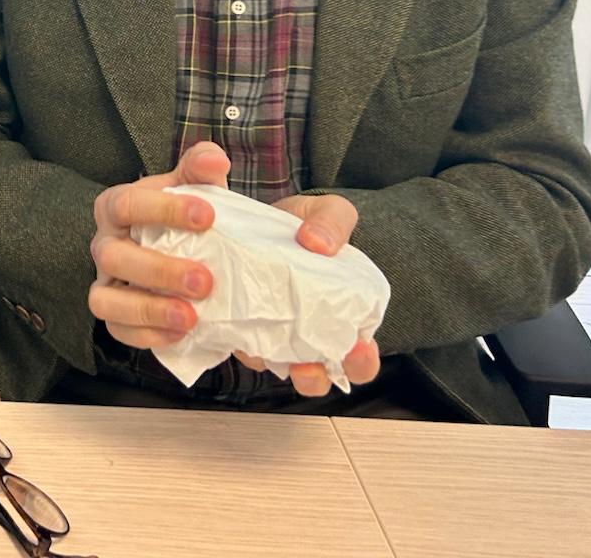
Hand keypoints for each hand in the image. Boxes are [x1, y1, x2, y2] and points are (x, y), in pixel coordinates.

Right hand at [89, 142, 229, 349]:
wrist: (181, 249)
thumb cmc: (184, 215)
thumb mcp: (193, 186)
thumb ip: (201, 168)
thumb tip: (213, 158)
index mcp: (116, 206)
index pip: (127, 204)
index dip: (164, 210)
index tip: (208, 215)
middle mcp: (104, 244)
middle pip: (112, 256)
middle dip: (158, 270)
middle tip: (205, 280)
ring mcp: (105, 282)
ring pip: (104, 300)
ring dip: (148, 309)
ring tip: (191, 316)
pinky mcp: (115, 315)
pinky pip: (117, 331)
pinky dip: (148, 335)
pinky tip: (182, 333)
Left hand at [233, 193, 381, 395]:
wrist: (263, 215)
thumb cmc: (309, 225)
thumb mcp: (331, 213)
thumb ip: (334, 223)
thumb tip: (317, 243)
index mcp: (341, 316)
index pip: (359, 356)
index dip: (362, 361)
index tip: (358, 349)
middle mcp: (306, 333)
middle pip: (316, 374)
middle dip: (315, 377)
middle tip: (309, 366)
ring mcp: (270, 332)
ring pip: (272, 364)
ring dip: (268, 363)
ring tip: (263, 351)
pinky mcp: (236, 322)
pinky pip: (235, 340)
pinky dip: (234, 337)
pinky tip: (228, 323)